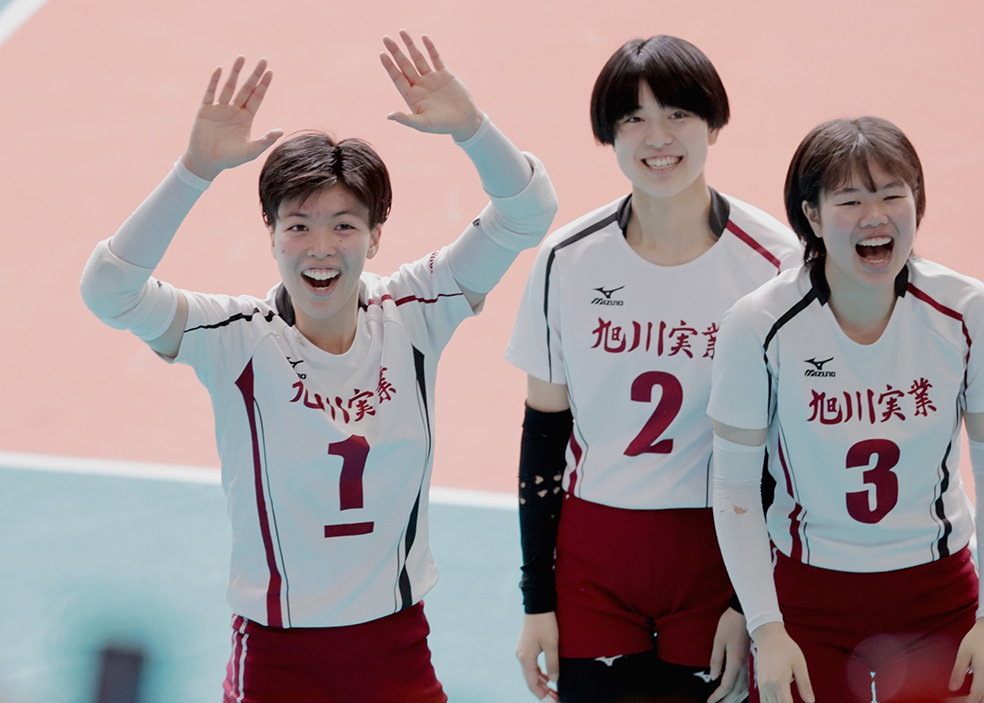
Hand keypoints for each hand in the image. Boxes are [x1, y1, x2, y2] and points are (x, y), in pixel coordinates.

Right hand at [181, 57, 283, 180]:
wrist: (206, 162)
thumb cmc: (230, 158)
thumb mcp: (251, 151)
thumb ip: (265, 140)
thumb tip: (281, 131)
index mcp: (246, 118)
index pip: (257, 97)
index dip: (263, 85)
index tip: (270, 72)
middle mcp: (234, 110)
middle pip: (246, 88)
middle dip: (254, 74)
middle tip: (263, 60)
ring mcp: (219, 108)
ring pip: (229, 86)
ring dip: (235, 72)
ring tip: (242, 57)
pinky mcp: (205, 110)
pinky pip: (210, 93)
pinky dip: (214, 81)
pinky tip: (219, 69)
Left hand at [380, 30, 483, 141]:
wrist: (465, 121)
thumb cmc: (443, 126)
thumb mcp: (423, 124)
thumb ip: (406, 119)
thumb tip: (389, 116)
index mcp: (412, 96)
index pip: (398, 78)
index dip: (390, 66)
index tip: (382, 54)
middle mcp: (420, 85)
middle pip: (404, 65)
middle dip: (395, 51)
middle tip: (385, 38)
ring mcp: (432, 78)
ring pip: (418, 58)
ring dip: (410, 45)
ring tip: (402, 32)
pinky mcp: (444, 74)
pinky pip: (435, 58)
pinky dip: (430, 48)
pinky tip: (423, 37)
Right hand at [516, 612, 559, 700]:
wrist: (538, 604)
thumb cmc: (545, 623)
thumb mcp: (552, 645)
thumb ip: (553, 664)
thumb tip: (554, 681)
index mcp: (526, 658)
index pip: (532, 684)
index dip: (542, 695)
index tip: (553, 701)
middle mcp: (521, 656)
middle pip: (531, 680)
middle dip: (543, 691)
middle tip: (556, 697)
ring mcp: (523, 651)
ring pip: (532, 673)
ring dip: (542, 682)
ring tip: (554, 690)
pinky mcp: (526, 646)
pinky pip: (532, 665)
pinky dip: (540, 673)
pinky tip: (549, 676)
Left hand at [707, 607, 749, 702]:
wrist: (749, 612)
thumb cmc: (731, 623)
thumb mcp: (718, 640)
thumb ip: (716, 660)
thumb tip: (713, 677)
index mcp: (736, 661)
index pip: (726, 686)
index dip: (718, 696)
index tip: (710, 702)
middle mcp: (747, 667)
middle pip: (737, 691)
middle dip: (727, 701)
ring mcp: (753, 665)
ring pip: (746, 689)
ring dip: (736, 698)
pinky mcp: (756, 661)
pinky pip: (751, 682)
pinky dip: (744, 691)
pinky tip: (740, 693)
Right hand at [750, 622, 813, 702]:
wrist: (768, 637)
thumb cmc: (786, 648)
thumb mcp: (799, 664)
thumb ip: (805, 685)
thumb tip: (810, 701)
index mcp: (778, 681)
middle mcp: (768, 686)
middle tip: (793, 701)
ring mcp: (762, 685)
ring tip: (788, 701)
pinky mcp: (760, 683)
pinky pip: (764, 701)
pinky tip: (780, 702)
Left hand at [950, 618, 983, 700]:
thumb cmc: (977, 638)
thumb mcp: (964, 653)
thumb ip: (958, 671)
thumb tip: (952, 688)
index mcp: (983, 671)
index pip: (975, 695)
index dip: (966, 702)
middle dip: (974, 702)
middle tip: (962, 701)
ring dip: (980, 698)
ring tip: (968, 698)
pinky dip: (983, 692)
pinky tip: (976, 690)